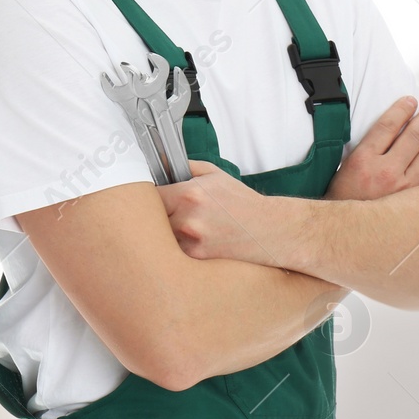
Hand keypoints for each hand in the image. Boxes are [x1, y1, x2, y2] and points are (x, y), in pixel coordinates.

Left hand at [160, 159, 278, 263]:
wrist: (271, 230)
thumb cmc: (242, 202)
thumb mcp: (215, 175)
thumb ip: (184, 167)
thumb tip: (160, 162)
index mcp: (189, 194)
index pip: (149, 195)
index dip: (147, 196)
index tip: (151, 197)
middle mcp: (187, 218)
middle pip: (151, 217)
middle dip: (156, 214)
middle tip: (166, 212)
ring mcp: (191, 240)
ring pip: (161, 234)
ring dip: (166, 231)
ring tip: (186, 225)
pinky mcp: (197, 256)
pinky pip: (174, 249)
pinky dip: (178, 244)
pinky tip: (195, 238)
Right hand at [326, 96, 418, 200]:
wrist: (346, 231)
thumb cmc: (343, 199)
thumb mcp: (344, 168)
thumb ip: (364, 149)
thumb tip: (387, 130)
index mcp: (363, 160)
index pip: (388, 126)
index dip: (402, 109)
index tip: (410, 101)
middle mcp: (385, 172)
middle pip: (413, 137)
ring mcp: (404, 188)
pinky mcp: (416, 202)